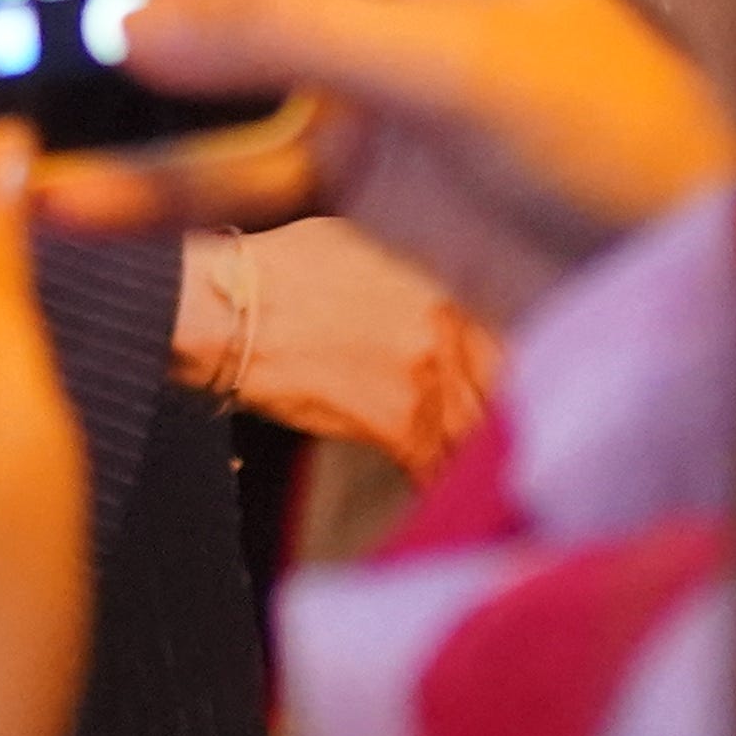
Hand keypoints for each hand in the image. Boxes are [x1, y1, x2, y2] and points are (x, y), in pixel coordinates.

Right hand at [105, 0, 735, 323]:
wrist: (674, 282)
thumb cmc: (610, 129)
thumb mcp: (455, 62)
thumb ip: (292, 32)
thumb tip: (129, 23)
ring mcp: (340, 57)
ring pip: (198, 41)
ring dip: (112, 59)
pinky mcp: (330, 156)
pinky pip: (216, 157)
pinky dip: (149, 180)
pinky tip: (70, 193)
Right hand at [172, 214, 497, 466]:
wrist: (230, 313)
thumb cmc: (277, 271)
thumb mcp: (358, 245)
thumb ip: (407, 274)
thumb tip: (420, 287)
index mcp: (439, 288)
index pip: (503, 342)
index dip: (505, 375)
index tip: (502, 394)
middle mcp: (443, 335)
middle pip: (498, 392)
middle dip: (496, 419)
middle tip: (499, 442)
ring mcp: (422, 383)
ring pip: (473, 433)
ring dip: (473, 455)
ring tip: (476, 474)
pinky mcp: (393, 427)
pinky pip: (434, 466)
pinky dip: (438, 481)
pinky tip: (440, 491)